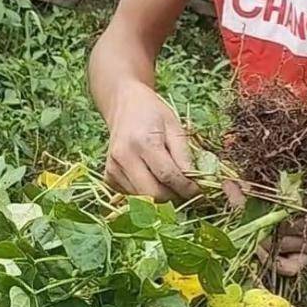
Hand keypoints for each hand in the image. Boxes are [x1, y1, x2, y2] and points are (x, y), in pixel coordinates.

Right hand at [104, 83, 195, 202]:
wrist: (124, 106)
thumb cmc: (153, 114)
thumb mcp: (174, 127)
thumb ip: (184, 155)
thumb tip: (193, 183)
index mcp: (143, 142)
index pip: (167, 176)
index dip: (185, 188)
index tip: (197, 190)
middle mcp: (123, 157)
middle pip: (153, 194)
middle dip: (173, 196)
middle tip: (184, 189)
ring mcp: (113, 169)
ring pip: (143, 199)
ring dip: (160, 195)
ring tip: (168, 180)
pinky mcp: (108, 177)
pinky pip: (133, 196)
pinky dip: (146, 193)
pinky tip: (150, 176)